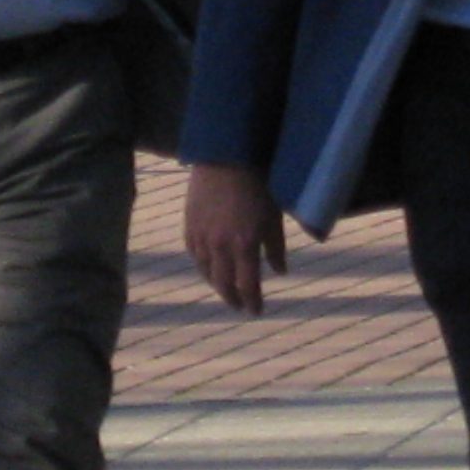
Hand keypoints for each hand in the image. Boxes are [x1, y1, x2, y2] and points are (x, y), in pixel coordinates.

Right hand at [185, 162, 286, 314]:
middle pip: (224, 284)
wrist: (226, 158)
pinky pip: (194, 255)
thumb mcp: (273, 217)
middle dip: (233, 299)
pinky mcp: (189, 226)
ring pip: (206, 272)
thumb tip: (280, 272)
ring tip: (226, 290)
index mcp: (244, 246)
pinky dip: (203, 267)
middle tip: (241, 306)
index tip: (256, 311)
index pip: (247, 286)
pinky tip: (209, 269)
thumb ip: (276, 248)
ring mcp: (201, 237)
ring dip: (217, 285)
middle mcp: (219, 246)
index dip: (252, 302)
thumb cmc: (258, 185)